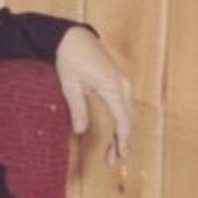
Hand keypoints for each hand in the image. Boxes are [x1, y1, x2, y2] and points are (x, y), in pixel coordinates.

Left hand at [54, 27, 133, 164]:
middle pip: (127, 119)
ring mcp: (122, 81)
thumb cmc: (69, 59)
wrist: (73, 37)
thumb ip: (77, 109)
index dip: (122, 140)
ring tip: (112, 152)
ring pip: (127, 113)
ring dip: (122, 133)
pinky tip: (115, 133)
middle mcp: (121, 84)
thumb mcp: (69, 86)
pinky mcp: (117, 80)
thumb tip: (80, 131)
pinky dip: (121, 121)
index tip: (119, 156)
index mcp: (111, 86)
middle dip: (121, 141)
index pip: (122, 119)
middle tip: (111, 160)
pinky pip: (123, 105)